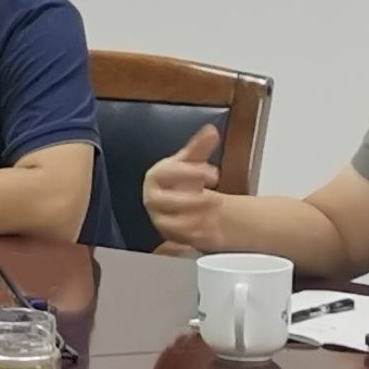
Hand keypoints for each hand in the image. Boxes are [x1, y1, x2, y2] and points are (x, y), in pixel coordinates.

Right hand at [142, 124, 226, 253]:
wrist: (184, 203)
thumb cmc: (184, 180)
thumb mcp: (193, 161)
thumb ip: (200, 147)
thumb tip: (211, 130)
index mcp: (156, 176)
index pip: (168, 172)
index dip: (193, 173)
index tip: (215, 174)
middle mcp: (152, 197)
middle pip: (164, 200)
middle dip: (192, 199)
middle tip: (216, 198)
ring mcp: (158, 217)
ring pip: (171, 222)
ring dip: (195, 217)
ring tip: (214, 212)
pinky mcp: (168, 235)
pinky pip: (180, 238)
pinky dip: (197, 233)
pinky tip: (211, 226)